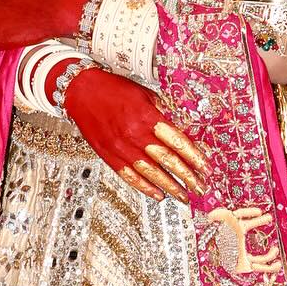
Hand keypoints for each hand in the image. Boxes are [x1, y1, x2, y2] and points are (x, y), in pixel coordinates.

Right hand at [61, 65, 210, 202]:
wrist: (80, 91)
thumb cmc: (112, 89)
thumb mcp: (144, 95)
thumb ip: (161, 113)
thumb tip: (179, 130)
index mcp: (147, 118)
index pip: (178, 142)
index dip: (195, 157)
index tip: (206, 168)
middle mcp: (135, 135)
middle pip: (168, 161)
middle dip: (187, 176)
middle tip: (200, 187)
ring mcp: (121, 148)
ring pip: (151, 173)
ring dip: (170, 186)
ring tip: (183, 196)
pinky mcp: (109, 156)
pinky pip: (130, 176)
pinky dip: (145, 188)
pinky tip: (158, 195)